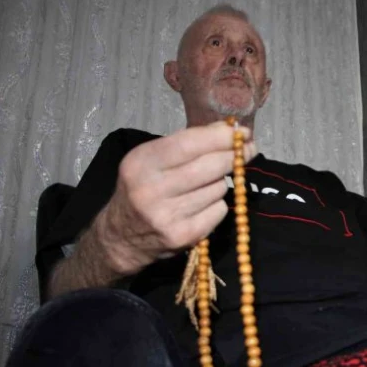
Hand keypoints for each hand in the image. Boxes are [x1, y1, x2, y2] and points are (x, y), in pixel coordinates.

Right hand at [93, 122, 256, 274]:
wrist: (121, 236)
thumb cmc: (142, 188)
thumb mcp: (152, 160)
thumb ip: (187, 143)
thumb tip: (229, 130)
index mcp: (142, 163)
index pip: (191, 143)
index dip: (221, 137)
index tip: (242, 133)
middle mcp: (152, 189)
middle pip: (211, 166)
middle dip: (233, 157)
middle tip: (245, 152)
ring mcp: (167, 215)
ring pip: (218, 188)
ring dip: (221, 183)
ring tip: (206, 185)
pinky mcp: (183, 236)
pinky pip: (219, 211)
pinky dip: (217, 205)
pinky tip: (203, 205)